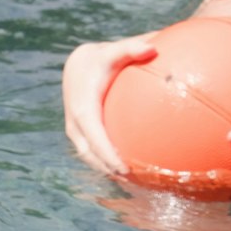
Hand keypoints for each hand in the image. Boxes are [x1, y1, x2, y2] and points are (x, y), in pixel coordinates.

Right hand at [62, 36, 156, 175]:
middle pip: (91, 156)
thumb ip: (132, 48)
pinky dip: (109, 161)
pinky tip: (134, 165)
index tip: (124, 169)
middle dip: (109, 171)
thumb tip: (154, 48)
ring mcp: (77, 132)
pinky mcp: (83, 134)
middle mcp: (76, 125)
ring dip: (108, 171)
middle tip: (134, 182)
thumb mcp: (114, 50)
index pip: (95, 138)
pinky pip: (95, 152)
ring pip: (91, 159)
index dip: (107, 155)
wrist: (78, 65)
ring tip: (135, 182)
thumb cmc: (101, 57)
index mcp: (84, 109)